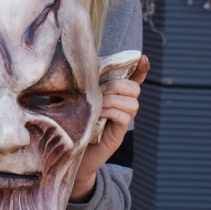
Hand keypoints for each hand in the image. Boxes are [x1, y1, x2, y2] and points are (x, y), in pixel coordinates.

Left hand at [71, 55, 149, 201]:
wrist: (67, 152)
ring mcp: (121, 120)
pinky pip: (125, 117)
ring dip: (114, 98)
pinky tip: (99, 114)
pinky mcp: (117, 134)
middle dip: (118, 84)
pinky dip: (112, 111)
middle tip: (100, 89)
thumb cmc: (67, 122)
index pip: (132, 79)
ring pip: (133, 102)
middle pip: (135, 88)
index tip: (143, 58)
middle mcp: (120, 106)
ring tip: (98, 104)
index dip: (140, 69)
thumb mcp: (69, 98)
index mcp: (111, 94)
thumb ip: (75, 84)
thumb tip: (72, 66)